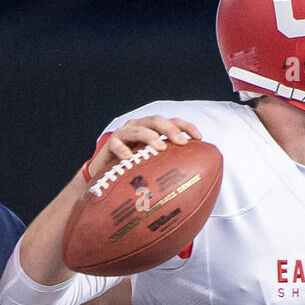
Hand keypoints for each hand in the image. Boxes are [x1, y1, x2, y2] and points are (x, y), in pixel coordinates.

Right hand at [87, 116, 201, 180]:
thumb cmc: (134, 171)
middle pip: (156, 120)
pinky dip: (123, 150)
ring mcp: (124, 133)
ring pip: (138, 129)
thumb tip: (195, 184)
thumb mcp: (153, 167)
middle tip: (181, 142)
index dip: (186, 126)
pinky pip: (116, 143)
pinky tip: (129, 159)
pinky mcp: (110, 143)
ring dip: (150, 136)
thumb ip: (169, 168)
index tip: (199, 138)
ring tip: (160, 147)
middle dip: (170, 129)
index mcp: (153, 130)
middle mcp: (139, 127)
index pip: (172, 122)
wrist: (105, 175)